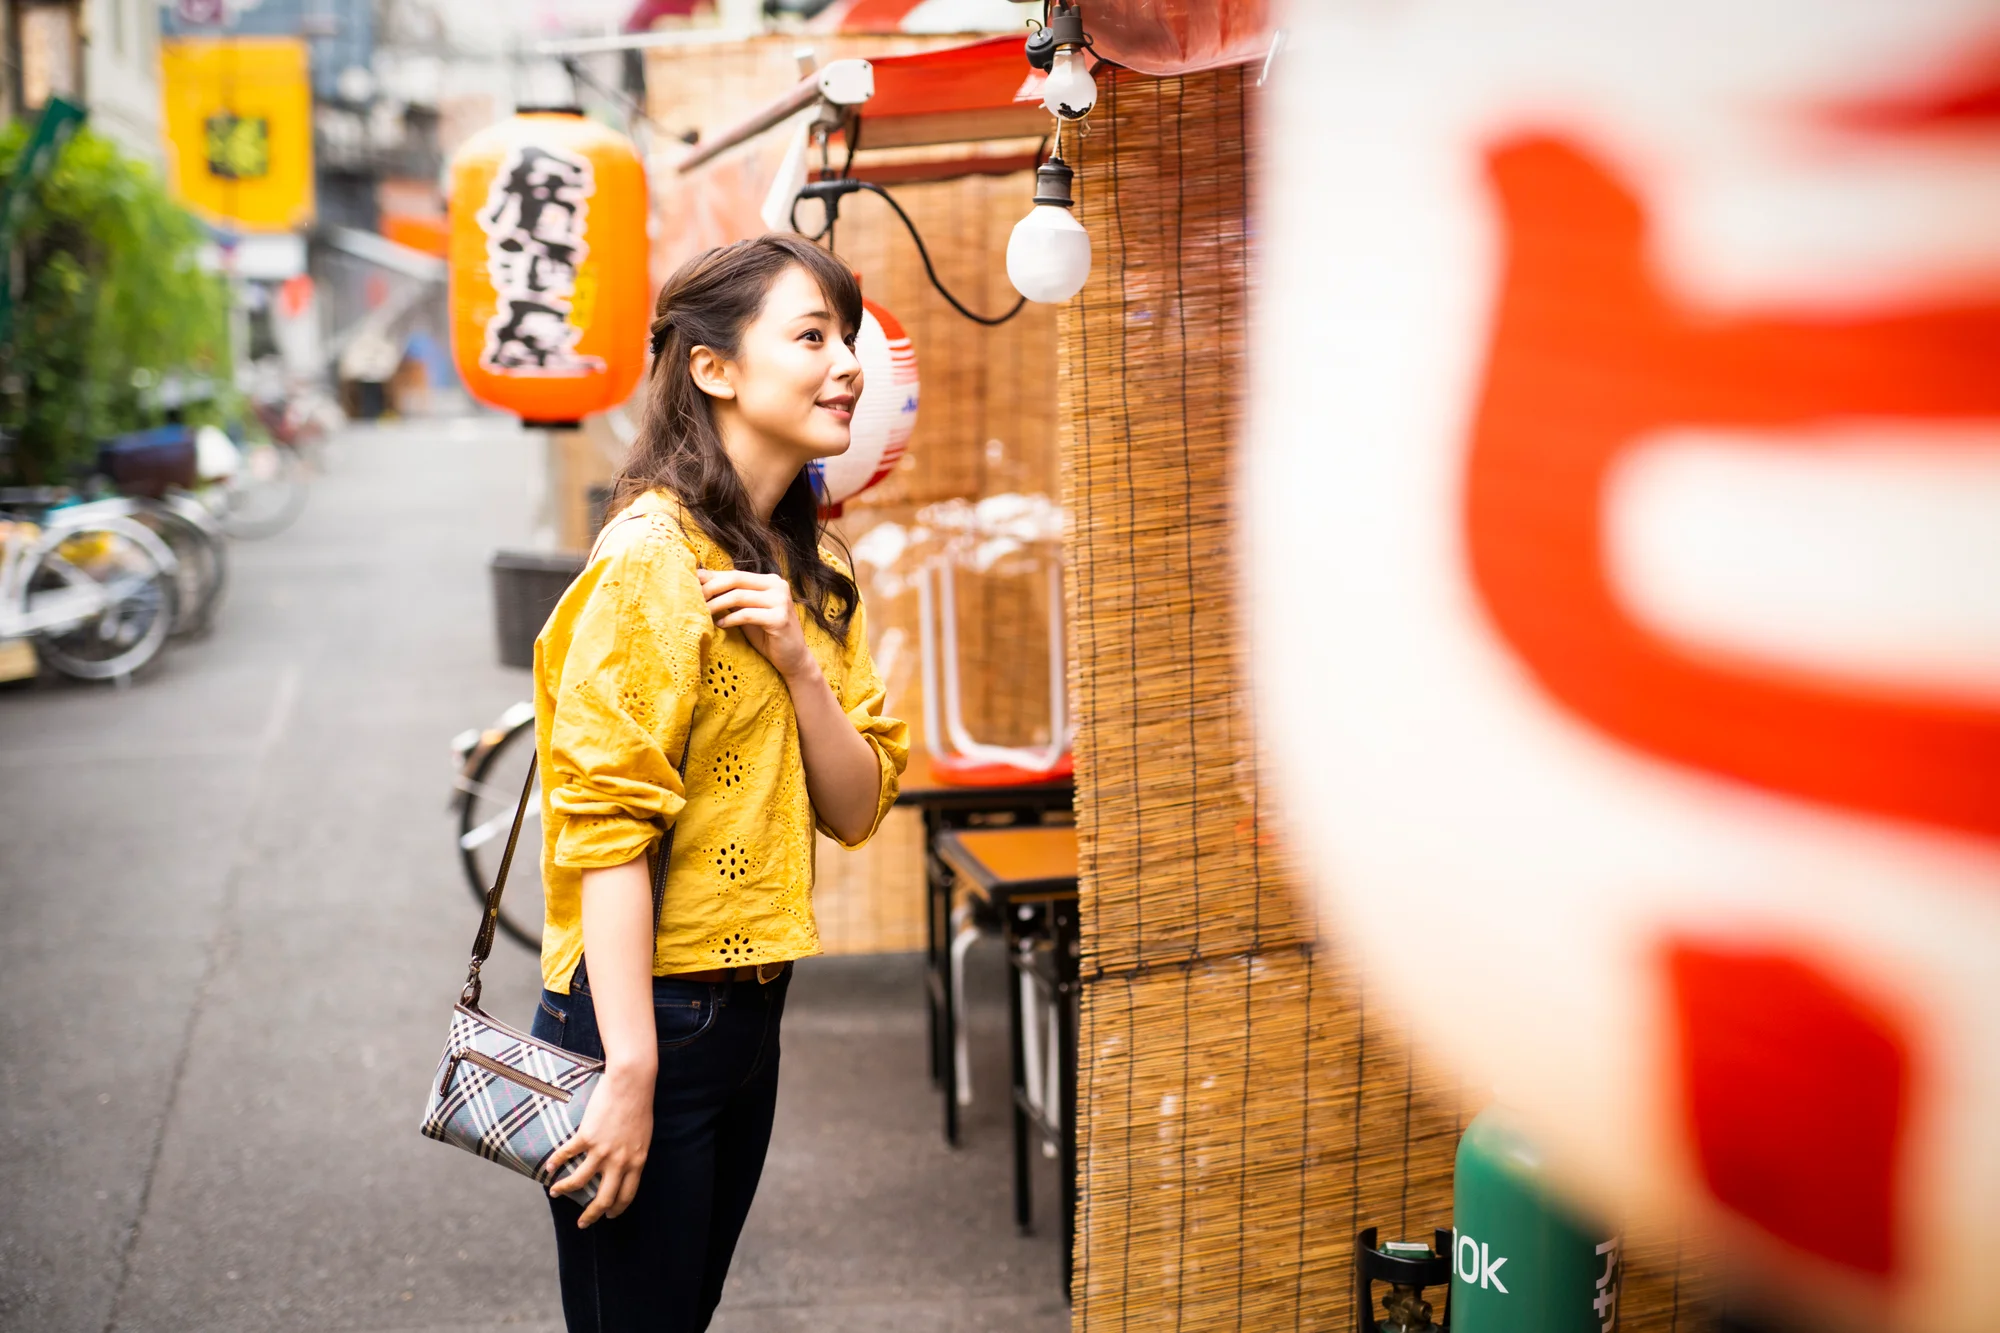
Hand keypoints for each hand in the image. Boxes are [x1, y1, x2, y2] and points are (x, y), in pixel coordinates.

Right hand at [545, 1063, 653, 1226]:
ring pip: (579, 1181)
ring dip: (564, 1189)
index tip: (609, 1216)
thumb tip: (624, 1166)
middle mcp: (619, 1161)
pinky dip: (555, 1163)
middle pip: (604, 1198)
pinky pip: (566, 1155)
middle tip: (583, 1223)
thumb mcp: (644, 1136)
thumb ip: (633, 1154)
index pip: (627, 1195)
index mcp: (637, 1162)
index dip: (617, 1208)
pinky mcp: (586, 1136)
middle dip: (592, 1215)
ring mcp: (602, 1150)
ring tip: (555, 1192)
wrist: (631, 1083)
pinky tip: (549, 1167)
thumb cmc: (640, 1105)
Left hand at [698, 568, 817, 681]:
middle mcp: (778, 586)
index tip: (691, 584)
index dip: (712, 578)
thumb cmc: (766, 634)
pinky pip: (747, 614)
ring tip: (703, 613)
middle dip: (711, 588)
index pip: (735, 574)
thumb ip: (732, 596)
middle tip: (693, 598)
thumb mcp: (747, 611)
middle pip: (736, 579)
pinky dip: (730, 619)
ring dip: (717, 604)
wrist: (792, 659)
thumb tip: (702, 580)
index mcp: (770, 580)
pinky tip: (719, 624)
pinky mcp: (780, 619)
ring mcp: (781, 601)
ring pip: (739, 596)